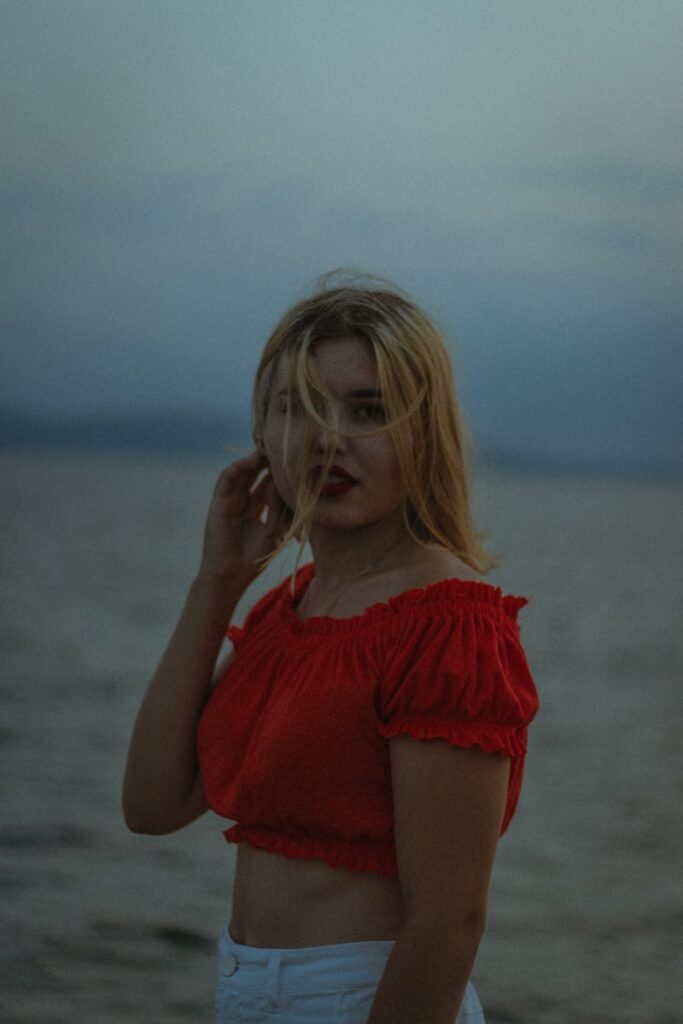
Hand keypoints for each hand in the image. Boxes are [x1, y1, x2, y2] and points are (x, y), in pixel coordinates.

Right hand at [199, 450, 290, 585]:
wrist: (229, 576)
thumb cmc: (252, 559)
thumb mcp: (273, 530)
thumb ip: (279, 508)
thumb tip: (288, 486)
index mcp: (254, 510)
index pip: (268, 485)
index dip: (279, 473)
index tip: (295, 461)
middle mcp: (241, 503)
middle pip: (256, 475)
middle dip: (269, 462)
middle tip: (284, 449)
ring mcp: (229, 501)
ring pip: (242, 473)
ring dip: (254, 460)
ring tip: (269, 448)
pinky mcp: (218, 502)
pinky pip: (226, 479)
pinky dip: (238, 467)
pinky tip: (251, 459)